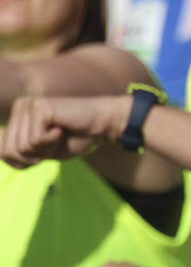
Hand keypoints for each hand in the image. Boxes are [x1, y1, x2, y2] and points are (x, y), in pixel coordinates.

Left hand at [0, 95, 129, 167]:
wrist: (103, 126)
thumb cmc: (76, 139)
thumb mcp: (41, 151)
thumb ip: (19, 151)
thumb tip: (0, 153)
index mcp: (17, 117)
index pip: (3, 152)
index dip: (26, 161)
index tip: (47, 148)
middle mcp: (20, 107)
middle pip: (9, 151)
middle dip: (35, 156)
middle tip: (55, 142)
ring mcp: (28, 105)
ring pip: (21, 147)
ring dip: (45, 148)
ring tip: (59, 134)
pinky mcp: (38, 107)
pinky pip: (34, 139)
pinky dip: (51, 142)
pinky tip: (62, 129)